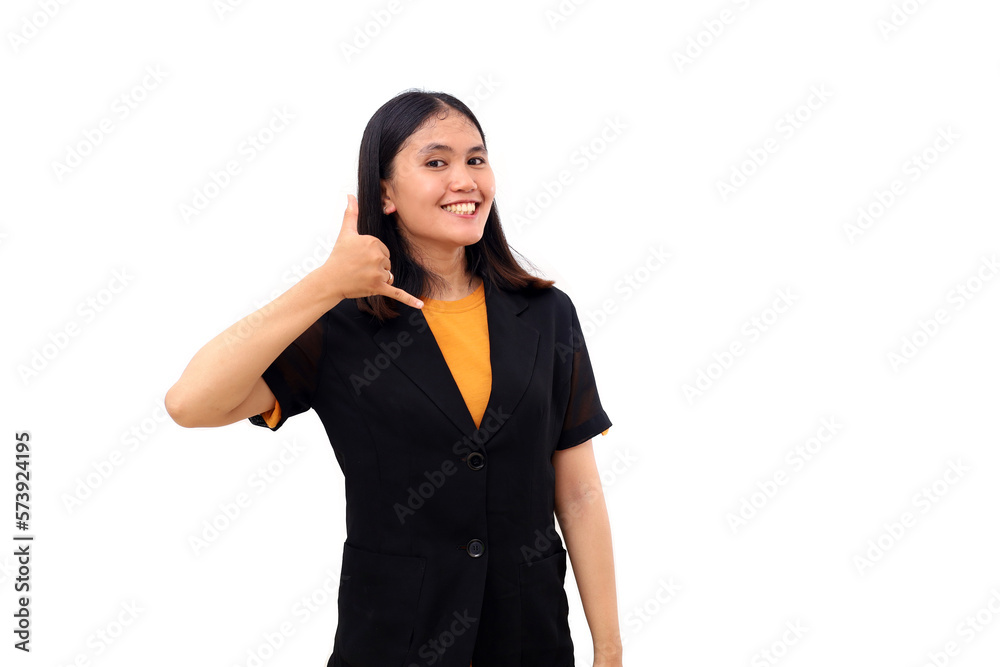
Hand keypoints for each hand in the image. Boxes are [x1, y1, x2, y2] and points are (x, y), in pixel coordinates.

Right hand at [319, 194, 422, 308]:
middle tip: (359, 268)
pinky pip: (397, 293)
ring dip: (379, 278)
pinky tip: (420, 305)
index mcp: (373, 242)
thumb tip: (350, 196)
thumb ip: (351, 213)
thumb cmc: (338, 257)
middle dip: (376, 267)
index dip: (372, 255)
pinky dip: (409, 300)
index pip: (383, 249)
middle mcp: (377, 256)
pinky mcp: (378, 287)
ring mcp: (378, 273)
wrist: (330, 280)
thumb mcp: (346, 233)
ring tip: (362, 277)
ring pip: (389, 275)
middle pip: (387, 262)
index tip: (359, 257)